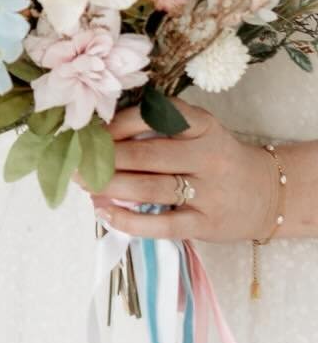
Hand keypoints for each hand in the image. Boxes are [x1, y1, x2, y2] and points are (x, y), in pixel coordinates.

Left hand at [90, 101, 281, 242]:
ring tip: (84, 183)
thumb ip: (159, 127)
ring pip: (151, 189)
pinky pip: (163, 225)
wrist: (266, 194)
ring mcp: (209, 194)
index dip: (117, 123)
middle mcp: (208, 157)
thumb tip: (100, 134)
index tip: (90, 129)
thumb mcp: (198, 131)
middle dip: (106, 158)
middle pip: (148, 156)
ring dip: (111, 186)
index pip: (154, 117)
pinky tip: (105, 212)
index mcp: (203, 126)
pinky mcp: (207, 225)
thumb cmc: (216, 157)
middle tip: (76, 159)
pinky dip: (129, 221)